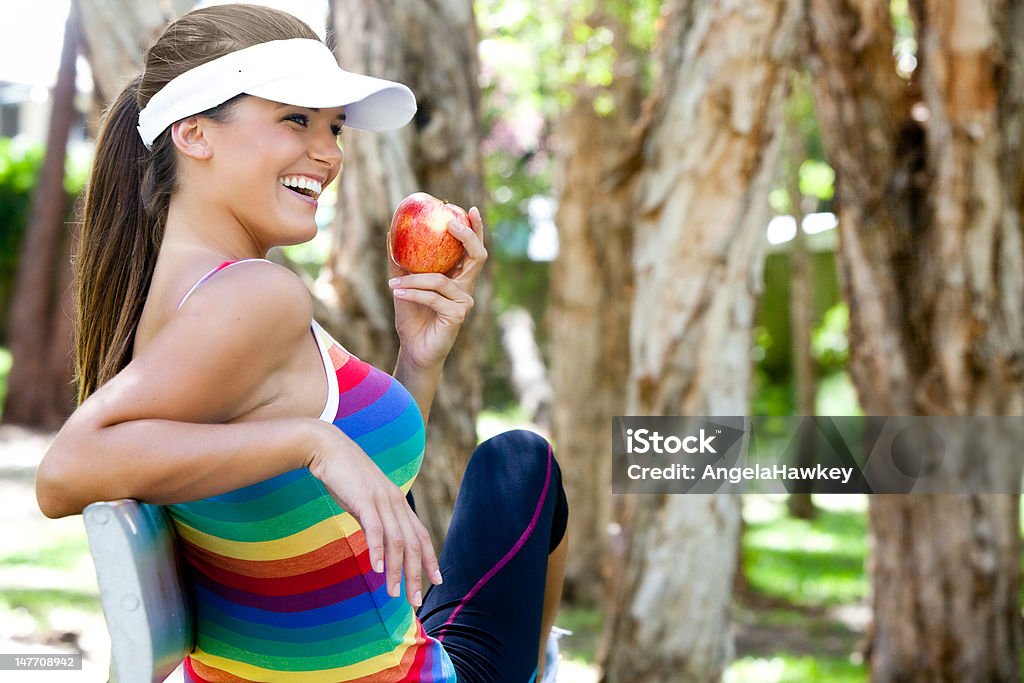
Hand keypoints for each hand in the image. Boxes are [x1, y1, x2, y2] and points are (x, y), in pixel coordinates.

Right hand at [307, 422, 440, 606]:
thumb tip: (379, 542)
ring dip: (396, 570)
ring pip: (397, 541)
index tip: (436, 581)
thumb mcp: (365, 500)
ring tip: (393, 594)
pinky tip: (376, 569)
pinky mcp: (364, 499)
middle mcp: (395, 502)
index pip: (421, 535)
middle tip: (414, 600)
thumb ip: (375, 519)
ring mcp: (381, 500)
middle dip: (416, 574)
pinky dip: (377, 550)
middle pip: (414, 543)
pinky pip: (375, 529)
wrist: (328, 448)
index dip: (431, 559)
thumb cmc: (345, 476)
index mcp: (398, 503)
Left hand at [388, 206, 486, 369]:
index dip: (476, 229)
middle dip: (467, 236)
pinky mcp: (457, 315)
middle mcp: (466, 288)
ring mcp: (464, 302)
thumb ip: (402, 261)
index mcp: (459, 277)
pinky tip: (396, 292)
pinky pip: (432, 297)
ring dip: (413, 280)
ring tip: (393, 283)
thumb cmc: (412, 316)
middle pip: (477, 256)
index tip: (468, 209)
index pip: (473, 249)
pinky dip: (412, 293)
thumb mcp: (404, 284)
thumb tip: (391, 230)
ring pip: (441, 280)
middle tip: (449, 224)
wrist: (414, 349)